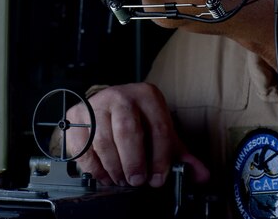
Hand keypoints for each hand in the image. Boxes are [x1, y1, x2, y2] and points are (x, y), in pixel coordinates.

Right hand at [61, 82, 209, 187]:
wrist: (111, 103)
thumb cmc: (140, 120)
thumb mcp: (161, 131)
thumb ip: (180, 154)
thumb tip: (201, 175)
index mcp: (147, 95)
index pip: (158, 128)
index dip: (160, 158)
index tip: (158, 179)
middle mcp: (121, 95)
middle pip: (127, 131)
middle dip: (134, 162)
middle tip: (136, 181)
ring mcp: (96, 104)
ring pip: (102, 141)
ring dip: (113, 167)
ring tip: (121, 179)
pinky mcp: (76, 115)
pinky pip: (82, 147)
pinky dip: (93, 167)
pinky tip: (104, 174)